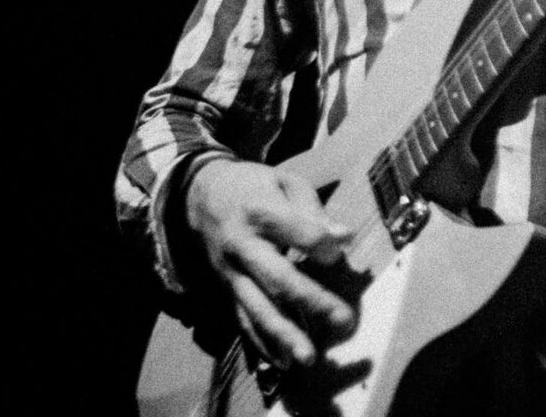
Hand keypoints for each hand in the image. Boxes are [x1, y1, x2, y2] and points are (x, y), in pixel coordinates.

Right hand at [184, 157, 354, 369]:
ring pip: (258, 307)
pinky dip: (261, 343)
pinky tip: (281, 362)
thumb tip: (344, 237)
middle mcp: (243, 246)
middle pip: (278, 277)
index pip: (297, 232)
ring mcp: (232, 272)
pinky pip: (243, 319)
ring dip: (285, 334)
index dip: (320, 245)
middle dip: (312, 301)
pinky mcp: (227, 289)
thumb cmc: (254, 186)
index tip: (338, 254)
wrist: (200, 195)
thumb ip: (314, 210)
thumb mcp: (285, 182)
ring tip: (309, 357)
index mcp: (260, 211)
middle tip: (344, 320)